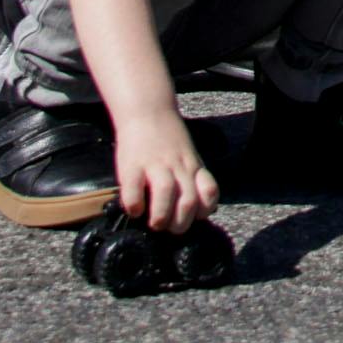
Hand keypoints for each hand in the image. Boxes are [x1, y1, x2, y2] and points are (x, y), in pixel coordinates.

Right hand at [115, 106, 219, 233]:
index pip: (209, 191)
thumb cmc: (168, 140)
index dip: (205, 209)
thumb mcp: (188, 157)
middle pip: (189, 198)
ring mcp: (156, 164)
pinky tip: (134, 210)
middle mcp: (178, 167)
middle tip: (170, 230)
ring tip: (156, 224)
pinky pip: (133, 187)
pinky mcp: (132, 164)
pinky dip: (134, 203)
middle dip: (182, 222)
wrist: (148, 112)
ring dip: (162, 214)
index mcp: (193, 166)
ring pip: (166, 191)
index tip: (195, 218)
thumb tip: (192, 210)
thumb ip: (191, 178)